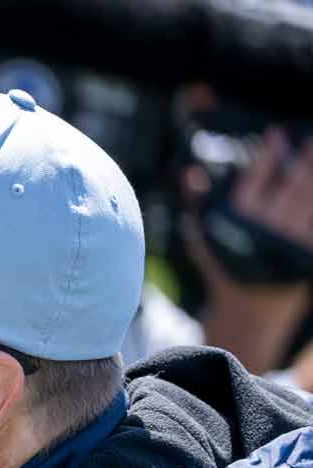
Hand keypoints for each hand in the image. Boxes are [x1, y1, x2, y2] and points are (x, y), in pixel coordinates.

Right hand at [181, 126, 312, 370]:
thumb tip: (191, 173)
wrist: (250, 307)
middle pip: (292, 185)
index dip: (269, 153)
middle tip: (309, 140)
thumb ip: (198, 202)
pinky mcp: (308, 252)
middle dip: (303, 160)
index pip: (258, 177)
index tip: (275, 135)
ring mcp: (291, 241)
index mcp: (240, 222)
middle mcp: (268, 229)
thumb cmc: (225, 265)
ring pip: (309, 200)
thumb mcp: (204, 236)